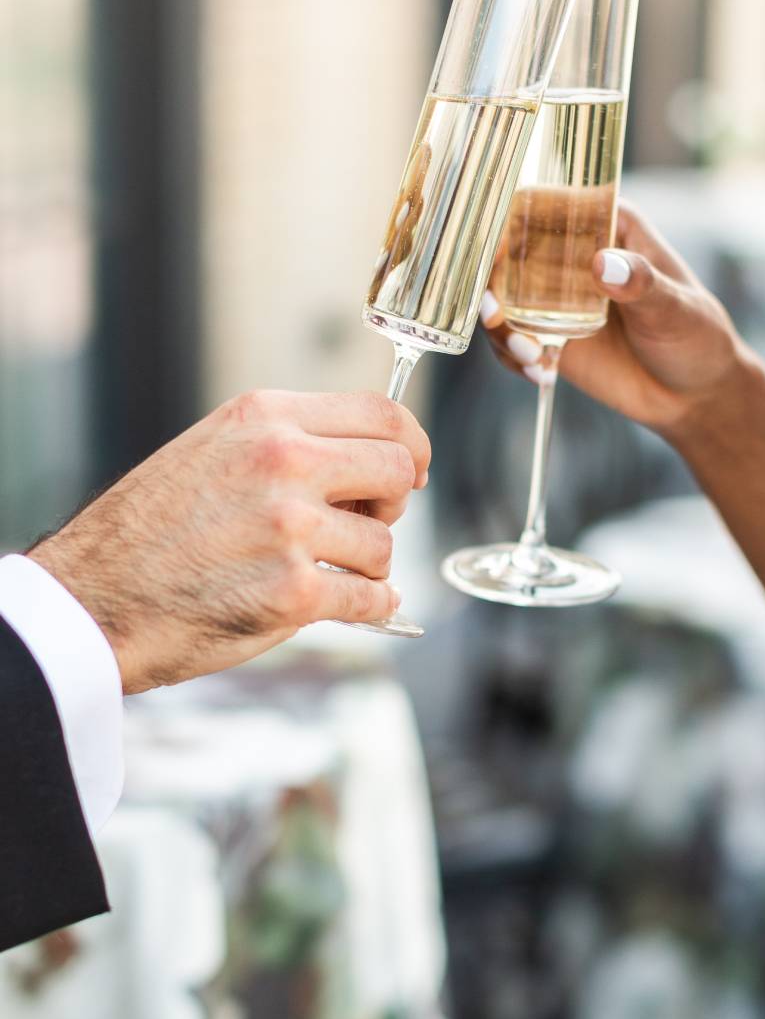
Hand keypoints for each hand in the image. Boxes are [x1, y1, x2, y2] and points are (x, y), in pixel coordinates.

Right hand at [28, 390, 430, 693]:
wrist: (97, 597)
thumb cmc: (152, 529)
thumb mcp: (216, 448)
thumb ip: (288, 441)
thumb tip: (370, 458)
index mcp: (266, 418)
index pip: (381, 413)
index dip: (411, 444)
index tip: (412, 468)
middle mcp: (283, 461)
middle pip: (397, 469)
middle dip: (394, 501)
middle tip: (366, 521)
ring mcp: (291, 528)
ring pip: (383, 543)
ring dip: (367, 564)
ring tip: (325, 569)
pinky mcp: (294, 592)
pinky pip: (371, 598)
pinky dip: (370, 605)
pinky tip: (347, 602)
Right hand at [481, 201, 743, 437]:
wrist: (693, 394)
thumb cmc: (695, 336)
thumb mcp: (676, 308)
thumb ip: (642, 284)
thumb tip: (604, 264)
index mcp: (605, 226)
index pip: (546, 205)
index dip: (510, 219)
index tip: (496, 251)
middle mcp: (572, 256)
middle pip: (509, 250)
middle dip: (492, 280)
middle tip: (496, 314)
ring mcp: (556, 297)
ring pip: (502, 297)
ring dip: (500, 325)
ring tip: (531, 355)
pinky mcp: (548, 335)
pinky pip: (511, 338)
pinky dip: (512, 355)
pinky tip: (542, 372)